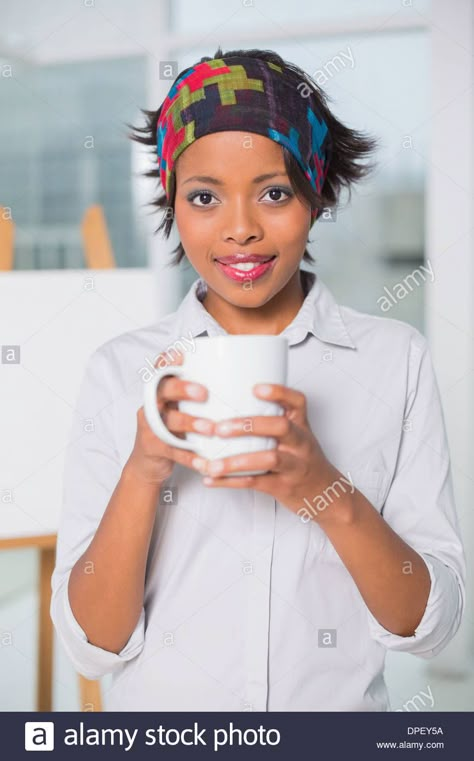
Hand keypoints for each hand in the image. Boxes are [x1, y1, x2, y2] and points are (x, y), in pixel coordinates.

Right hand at [126, 350, 215, 484]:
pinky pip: (172, 451)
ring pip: (168, 420)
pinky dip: (189, 456)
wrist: (148, 464)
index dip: (168, 360)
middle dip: (182, 388)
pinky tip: (205, 461)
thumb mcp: (182, 409)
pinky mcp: (152, 447)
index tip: (182, 353)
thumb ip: (200, 396)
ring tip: (210, 429)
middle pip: (162, 390)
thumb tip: (241, 383)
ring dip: (190, 423)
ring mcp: (150, 426)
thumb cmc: (174, 431)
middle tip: (204, 393)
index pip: (161, 370)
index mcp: (161, 391)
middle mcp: (153, 404)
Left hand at [191, 383, 338, 516]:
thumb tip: (229, 406)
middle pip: (280, 427)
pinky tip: (212, 479)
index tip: (255, 388)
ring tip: (212, 465)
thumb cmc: (303, 460)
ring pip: (268, 459)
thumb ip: (271, 421)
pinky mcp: (284, 486)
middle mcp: (300, 443)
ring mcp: (294, 465)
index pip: (297, 402)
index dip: (279, 393)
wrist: (325, 494)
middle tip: (219, 428)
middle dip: (249, 425)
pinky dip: (231, 482)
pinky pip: (257, 483)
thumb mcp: (296, 436)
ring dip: (237, 461)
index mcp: (301, 426)